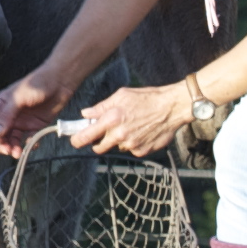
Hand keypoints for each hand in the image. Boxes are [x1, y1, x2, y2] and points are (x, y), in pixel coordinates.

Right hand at [0, 75, 68, 148]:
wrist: (60, 81)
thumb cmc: (38, 82)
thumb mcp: (18, 97)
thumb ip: (6, 115)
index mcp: (1, 105)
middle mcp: (10, 115)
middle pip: (0, 135)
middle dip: (3, 145)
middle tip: (9, 151)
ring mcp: (22, 121)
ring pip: (13, 140)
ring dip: (14, 148)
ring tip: (19, 153)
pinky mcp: (35, 126)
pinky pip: (28, 139)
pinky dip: (29, 145)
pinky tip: (32, 145)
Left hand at [68, 84, 193, 157]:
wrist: (171, 108)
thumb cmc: (146, 98)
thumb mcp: (121, 96)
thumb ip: (101, 107)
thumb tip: (86, 114)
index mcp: (111, 119)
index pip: (86, 136)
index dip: (77, 140)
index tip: (74, 141)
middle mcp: (119, 135)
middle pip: (99, 147)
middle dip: (98, 142)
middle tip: (103, 134)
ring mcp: (131, 145)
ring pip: (116, 147)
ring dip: (118, 141)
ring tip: (130, 126)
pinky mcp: (141, 151)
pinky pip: (130, 150)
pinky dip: (132, 143)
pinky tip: (141, 132)